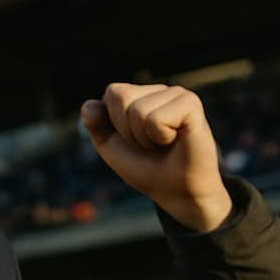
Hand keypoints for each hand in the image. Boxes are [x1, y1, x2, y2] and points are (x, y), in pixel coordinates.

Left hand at [80, 83, 230, 232]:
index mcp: (140, 96)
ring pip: (138, 110)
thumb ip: (96, 124)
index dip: (114, 124)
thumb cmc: (144, 167)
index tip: (132, 139)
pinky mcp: (191, 103)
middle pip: (121, 97)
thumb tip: (88, 105)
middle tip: (148, 143)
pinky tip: (174, 139)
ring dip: (144, 137)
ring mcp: (177, 94)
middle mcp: (159, 90)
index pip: (112, 93)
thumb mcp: (110, 146)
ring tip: (162, 143)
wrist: (173, 189)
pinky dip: (159, 137)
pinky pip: (156, 119)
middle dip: (127, 130)